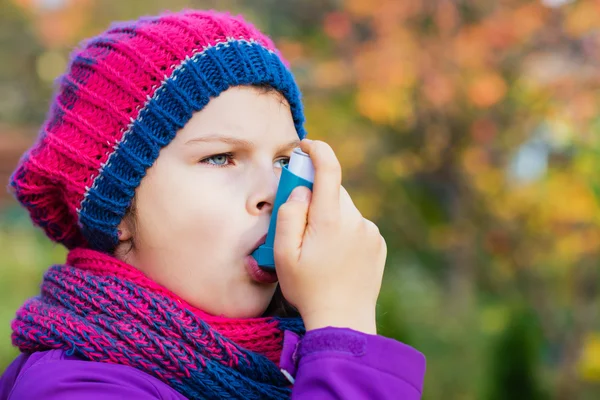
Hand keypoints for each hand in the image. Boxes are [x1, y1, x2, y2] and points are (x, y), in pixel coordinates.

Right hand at [274, 139, 386, 333]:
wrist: (344, 321)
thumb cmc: (308, 289)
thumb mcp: (284, 254)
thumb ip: (289, 214)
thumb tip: (302, 189)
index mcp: (331, 220)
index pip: (329, 170)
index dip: (317, 150)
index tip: (305, 145)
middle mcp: (356, 220)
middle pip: (334, 191)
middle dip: (315, 194)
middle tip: (300, 221)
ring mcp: (370, 231)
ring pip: (345, 208)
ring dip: (330, 215)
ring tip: (318, 247)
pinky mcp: (378, 243)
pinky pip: (357, 224)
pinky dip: (344, 229)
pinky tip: (336, 255)